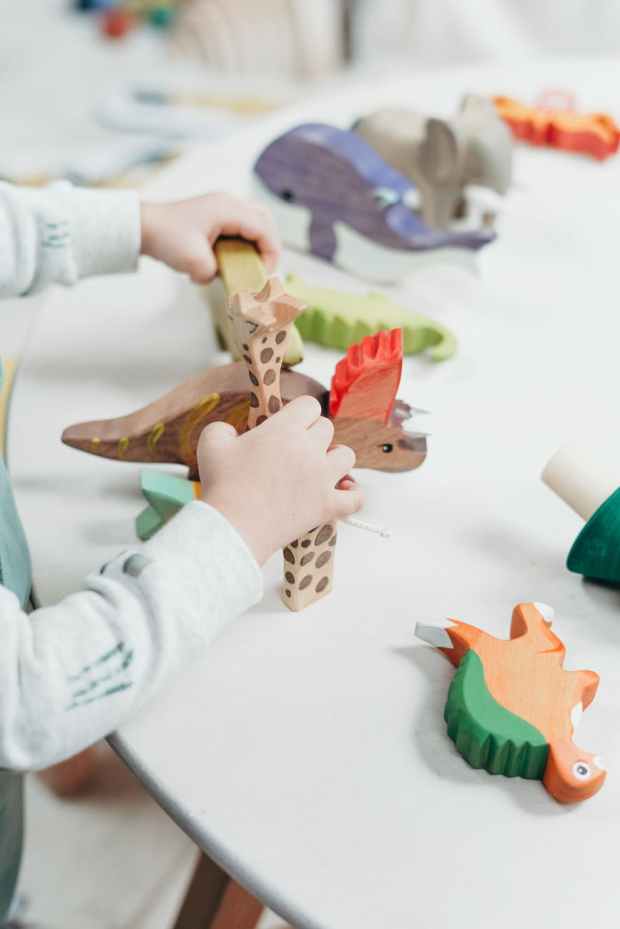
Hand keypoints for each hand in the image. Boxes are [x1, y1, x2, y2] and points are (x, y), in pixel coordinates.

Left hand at [140, 193, 280, 282]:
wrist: (141, 226)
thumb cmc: (165, 238)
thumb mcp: (194, 263)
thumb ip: (215, 273)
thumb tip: (220, 276)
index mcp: (228, 209)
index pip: (264, 229)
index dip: (271, 253)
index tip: (264, 275)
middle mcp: (228, 203)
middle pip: (264, 220)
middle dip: (268, 246)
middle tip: (261, 268)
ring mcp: (220, 207)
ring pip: (253, 222)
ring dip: (254, 244)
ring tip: (245, 266)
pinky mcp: (213, 215)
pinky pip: (238, 226)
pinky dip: (240, 243)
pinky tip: (227, 259)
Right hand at [198, 397, 362, 564]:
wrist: (233, 528)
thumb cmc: (223, 487)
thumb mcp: (211, 443)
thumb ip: (223, 428)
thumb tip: (232, 432)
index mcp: (285, 429)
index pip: (308, 405)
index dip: (299, 413)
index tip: (289, 424)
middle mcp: (309, 450)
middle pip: (327, 428)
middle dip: (312, 434)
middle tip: (296, 449)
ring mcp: (322, 479)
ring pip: (346, 456)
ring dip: (335, 458)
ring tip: (320, 466)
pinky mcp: (327, 506)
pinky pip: (355, 498)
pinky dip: (352, 494)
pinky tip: (343, 492)